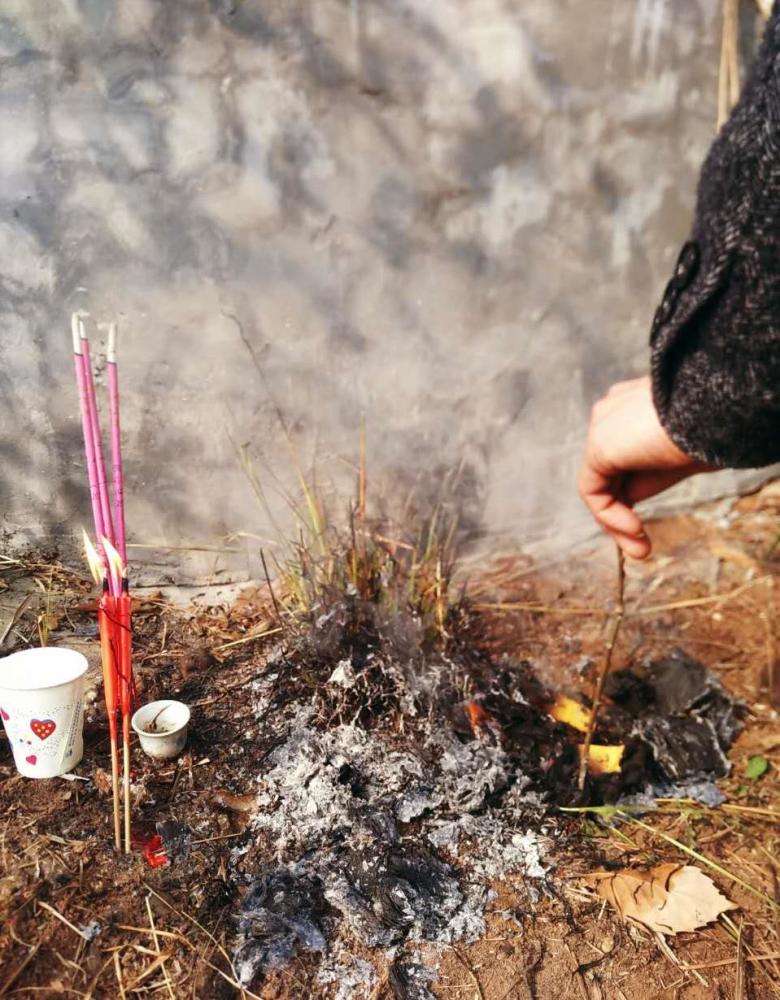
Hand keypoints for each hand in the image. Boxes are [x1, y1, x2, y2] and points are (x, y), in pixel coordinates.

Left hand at [577, 376, 710, 558]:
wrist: (719, 409)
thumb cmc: (716, 428)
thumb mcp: (684, 457)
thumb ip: (653, 473)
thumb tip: (628, 499)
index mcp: (634, 407)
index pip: (620, 459)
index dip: (629, 496)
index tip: (648, 523)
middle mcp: (613, 412)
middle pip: (607, 475)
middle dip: (621, 516)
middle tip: (642, 549)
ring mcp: (604, 425)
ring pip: (599, 484)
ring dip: (616, 523)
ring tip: (641, 549)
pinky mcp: (599, 443)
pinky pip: (592, 490)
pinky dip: (609, 515)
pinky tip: (635, 529)